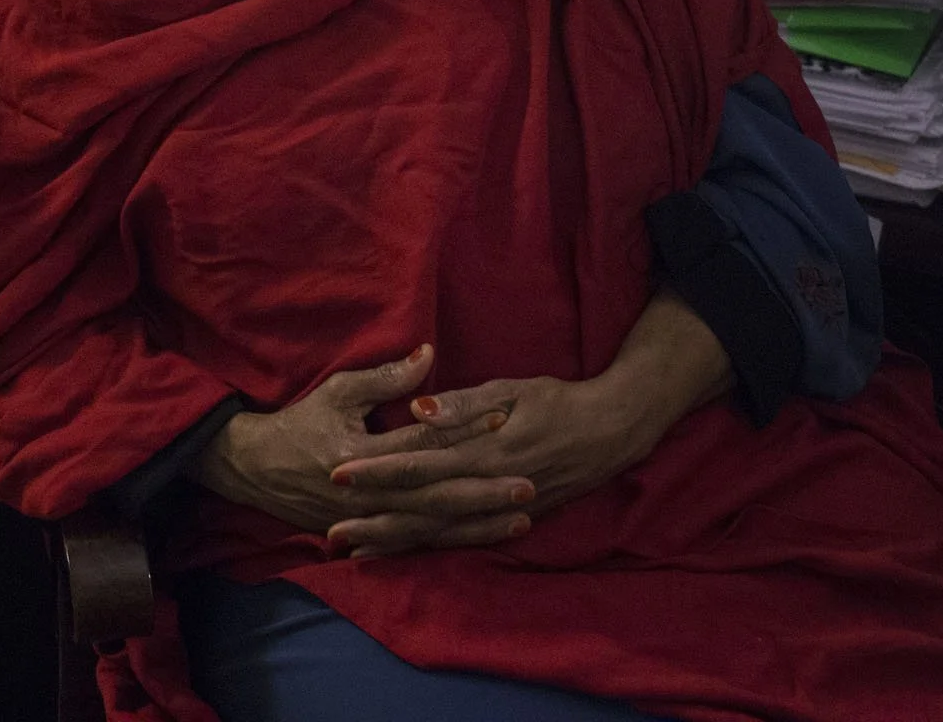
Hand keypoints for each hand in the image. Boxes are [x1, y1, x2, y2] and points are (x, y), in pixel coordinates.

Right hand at [191, 345, 531, 547]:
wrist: (254, 469)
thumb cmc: (300, 422)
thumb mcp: (338, 391)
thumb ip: (386, 378)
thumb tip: (428, 355)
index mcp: (360, 453)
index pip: (423, 441)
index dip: (463, 429)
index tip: (503, 417)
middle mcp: (368, 494)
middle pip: (436, 494)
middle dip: (484, 491)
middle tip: (529, 484)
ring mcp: (368, 520)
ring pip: (432, 526)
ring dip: (478, 524)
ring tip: (522, 517)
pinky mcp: (369, 534)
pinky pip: (417, 541)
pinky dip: (452, 540)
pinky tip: (484, 538)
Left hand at [324, 372, 658, 558]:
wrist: (612, 430)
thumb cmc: (558, 400)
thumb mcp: (512, 390)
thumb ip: (464, 404)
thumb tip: (418, 410)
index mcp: (484, 449)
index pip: (420, 462)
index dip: (379, 470)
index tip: (338, 472)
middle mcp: (489, 485)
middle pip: (423, 506)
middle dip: (376, 517)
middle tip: (330, 530)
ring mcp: (501, 508)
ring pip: (441, 530)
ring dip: (397, 540)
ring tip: (354, 549)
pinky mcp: (513, 519)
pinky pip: (464, 539)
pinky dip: (431, 547)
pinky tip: (402, 551)